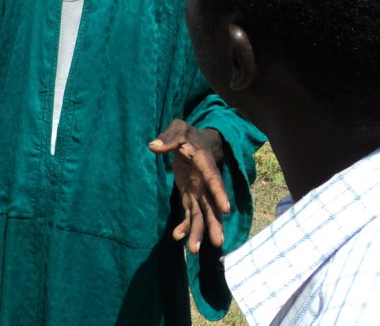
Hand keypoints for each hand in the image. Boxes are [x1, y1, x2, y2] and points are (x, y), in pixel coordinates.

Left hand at [148, 120, 228, 253]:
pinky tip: (178, 237)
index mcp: (205, 164)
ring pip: (201, 214)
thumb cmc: (188, 133)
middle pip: (211, 205)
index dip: (219, 194)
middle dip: (214, 224)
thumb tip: (153, 146)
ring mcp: (199, 191)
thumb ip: (167, 138)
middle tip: (217, 243)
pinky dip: (185, 225)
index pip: (213, 180)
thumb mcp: (178, 129)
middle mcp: (205, 182)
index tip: (226, 210)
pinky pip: (189, 213)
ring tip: (193, 250)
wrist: (195, 141)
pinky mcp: (190, 196)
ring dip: (198, 231)